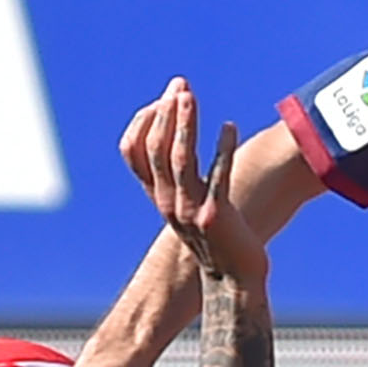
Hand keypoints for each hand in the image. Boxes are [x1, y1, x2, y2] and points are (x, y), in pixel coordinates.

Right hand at [123, 79, 266, 291]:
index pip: (133, 153)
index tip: (163, 98)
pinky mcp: (216, 216)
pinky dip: (221, 148)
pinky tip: (228, 127)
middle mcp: (168, 202)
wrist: (234, 280)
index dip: (144, 121)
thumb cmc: (218, 241)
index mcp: (159, 197)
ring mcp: (190, 210)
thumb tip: (180, 145)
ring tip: (191, 96)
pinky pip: (217, 175)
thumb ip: (182, 183)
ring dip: (185, 123)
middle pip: (155, 147)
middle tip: (181, 86)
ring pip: (179, 158)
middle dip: (166, 112)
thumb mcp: (190, 209)